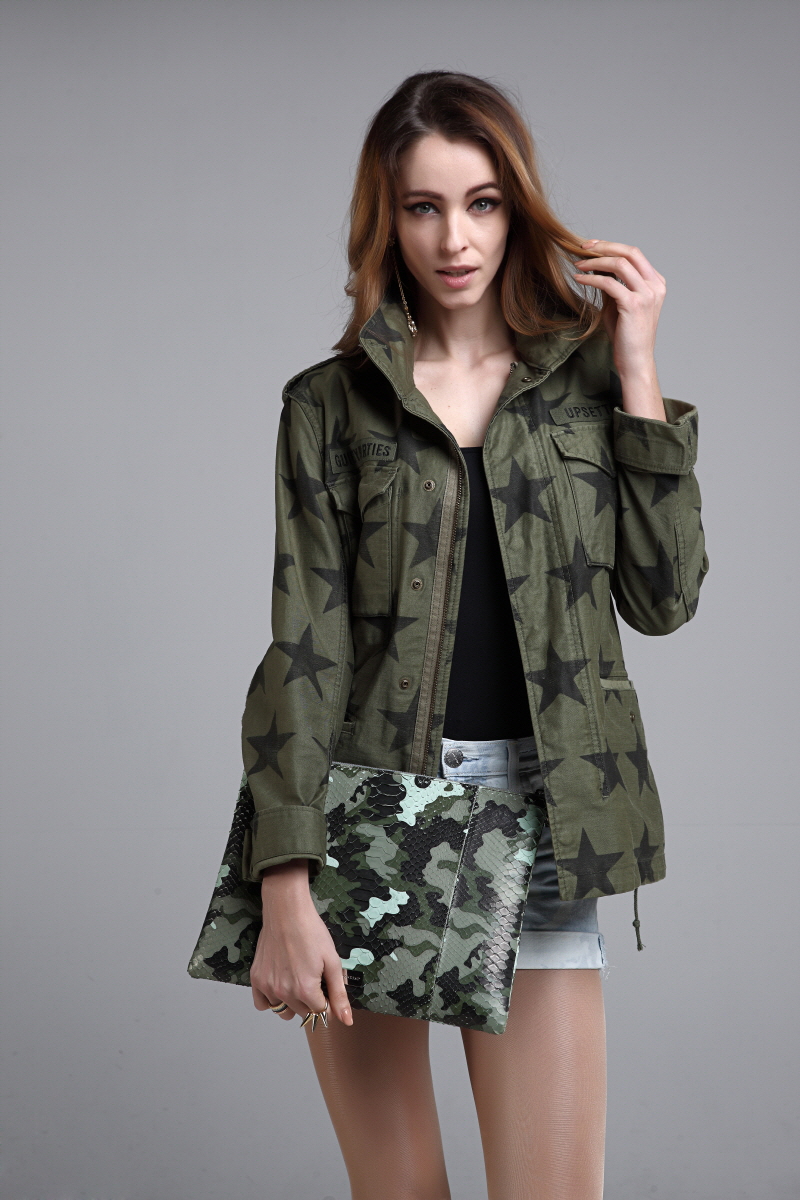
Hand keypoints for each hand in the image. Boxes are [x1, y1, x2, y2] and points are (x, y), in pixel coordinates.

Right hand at [250, 860, 352, 1026]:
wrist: (286, 911)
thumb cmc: (311, 931)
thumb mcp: (332, 961)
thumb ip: (339, 994)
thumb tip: (347, 1020)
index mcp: (305, 990)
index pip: (321, 1012)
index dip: (327, 1000)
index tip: (325, 985)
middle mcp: (284, 992)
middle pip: (303, 1013)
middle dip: (311, 1001)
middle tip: (313, 977)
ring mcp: (268, 987)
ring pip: (283, 1011)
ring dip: (292, 1003)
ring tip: (297, 980)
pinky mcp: (256, 979)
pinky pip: (262, 1004)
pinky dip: (272, 1000)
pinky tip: (281, 984)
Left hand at [573, 240, 666, 418]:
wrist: (634, 361)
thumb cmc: (627, 336)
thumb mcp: (620, 305)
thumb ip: (614, 285)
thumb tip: (597, 268)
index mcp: (655, 283)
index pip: (634, 254)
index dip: (611, 246)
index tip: (591, 246)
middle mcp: (655, 286)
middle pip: (629, 252)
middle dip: (604, 246)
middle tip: (582, 247)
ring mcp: (647, 295)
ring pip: (619, 264)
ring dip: (595, 262)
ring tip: (578, 265)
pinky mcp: (634, 305)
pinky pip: (610, 283)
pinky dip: (592, 278)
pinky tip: (579, 279)